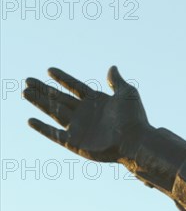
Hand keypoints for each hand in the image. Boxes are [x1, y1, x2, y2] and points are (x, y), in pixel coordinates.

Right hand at [24, 66, 151, 162]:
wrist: (134, 141)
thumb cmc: (134, 118)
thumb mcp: (127, 94)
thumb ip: (116, 81)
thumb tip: (112, 67)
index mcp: (97, 101)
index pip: (75, 86)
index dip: (63, 78)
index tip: (49, 69)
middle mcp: (86, 113)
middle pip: (60, 98)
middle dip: (44, 90)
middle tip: (28, 80)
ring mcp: (79, 127)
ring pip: (54, 112)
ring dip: (39, 102)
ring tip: (25, 92)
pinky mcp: (75, 143)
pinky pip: (54, 134)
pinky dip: (42, 128)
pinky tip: (31, 120)